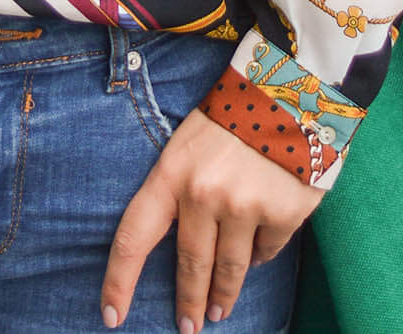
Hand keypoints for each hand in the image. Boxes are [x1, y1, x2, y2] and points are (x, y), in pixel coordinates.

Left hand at [101, 107, 317, 331]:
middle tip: (188, 328)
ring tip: (218, 312)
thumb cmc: (231, 117)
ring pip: (230, 269)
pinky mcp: (281, 214)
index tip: (111, 315)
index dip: (120, 280)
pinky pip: (265, 251)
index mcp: (172, 172)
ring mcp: (244, 207)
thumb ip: (179, 189)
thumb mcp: (188, 143)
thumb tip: (181, 245)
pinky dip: (260, 255)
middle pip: (190, 264)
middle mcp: (204, 194)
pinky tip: (257, 253)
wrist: (291, 92)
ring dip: (222, 295)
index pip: (134, 236)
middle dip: (188, 301)